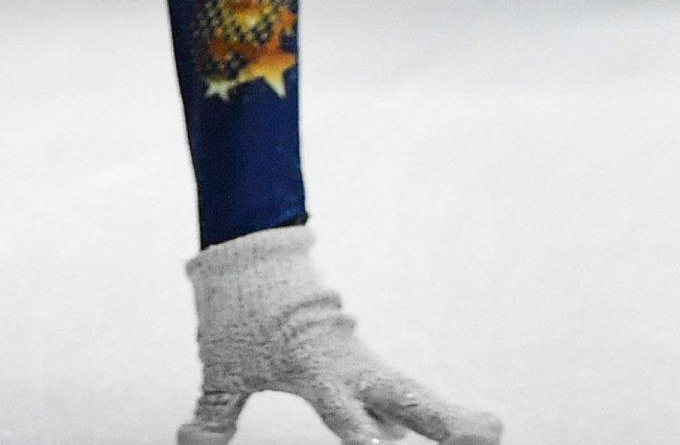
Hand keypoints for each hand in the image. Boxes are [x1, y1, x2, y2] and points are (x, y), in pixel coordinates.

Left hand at [179, 227, 500, 444]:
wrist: (253, 252)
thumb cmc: (235, 313)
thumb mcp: (219, 367)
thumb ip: (214, 412)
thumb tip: (186, 438)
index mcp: (315, 370)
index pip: (349, 419)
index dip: (365, 443)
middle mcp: (348, 367)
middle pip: (404, 399)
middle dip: (443, 421)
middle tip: (490, 435)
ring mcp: (360, 362)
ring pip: (410, 394)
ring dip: (450, 416)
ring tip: (493, 431)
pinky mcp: (361, 359)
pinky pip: (396, 394)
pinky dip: (429, 414)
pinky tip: (466, 432)